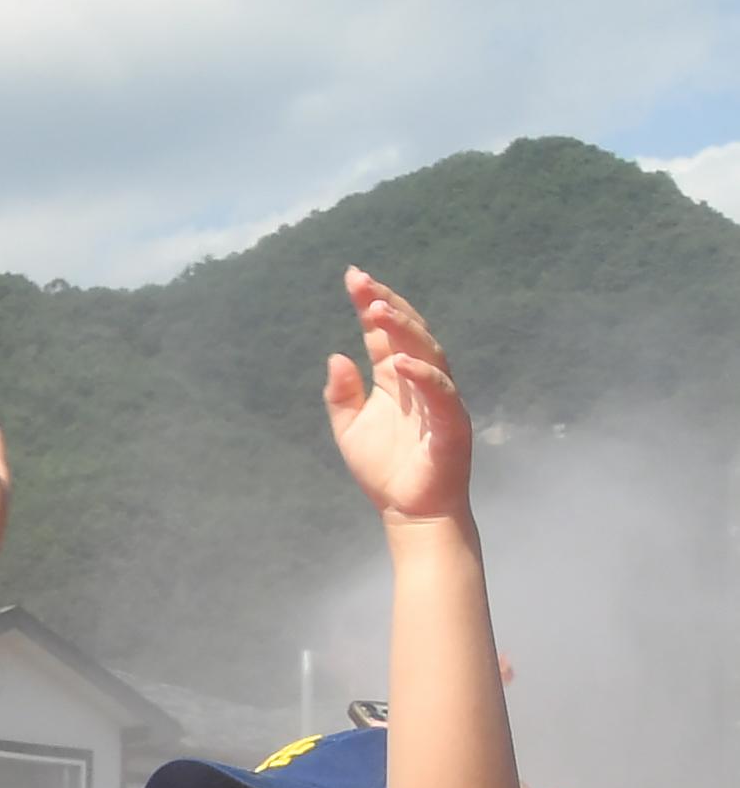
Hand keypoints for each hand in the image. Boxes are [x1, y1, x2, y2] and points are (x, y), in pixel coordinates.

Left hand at [326, 268, 472, 531]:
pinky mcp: (452, 423)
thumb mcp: (349, 428)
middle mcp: (420, 381)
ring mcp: (439, 399)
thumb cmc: (384, 469)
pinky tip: (399, 364)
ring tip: (377, 310)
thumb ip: (341, 394)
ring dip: (404, 331)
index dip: (370, 304)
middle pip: (408, 333)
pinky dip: (422, 377)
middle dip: (387, 306)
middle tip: (363, 284)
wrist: (409, 510)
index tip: (353, 277)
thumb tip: (336, 356)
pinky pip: (440, 393)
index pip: (384, 333)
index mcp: (395, 378)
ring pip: (426, 354)